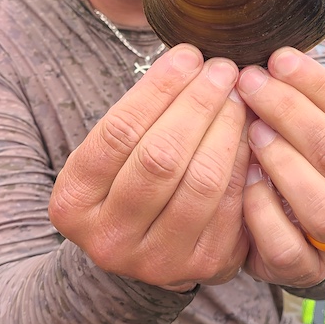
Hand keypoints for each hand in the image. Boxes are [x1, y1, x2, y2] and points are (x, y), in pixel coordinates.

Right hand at [48, 45, 250, 290]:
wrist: (142, 251)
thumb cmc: (127, 182)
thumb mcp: (112, 154)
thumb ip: (141, 115)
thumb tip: (191, 60)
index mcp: (73, 203)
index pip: (119, 132)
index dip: (159, 88)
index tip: (189, 56)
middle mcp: (108, 239)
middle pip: (161, 157)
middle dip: (198, 104)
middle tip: (222, 70)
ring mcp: (156, 261)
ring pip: (201, 181)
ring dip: (226, 129)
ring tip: (238, 97)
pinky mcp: (203, 267)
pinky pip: (231, 205)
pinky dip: (244, 162)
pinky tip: (251, 134)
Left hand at [237, 48, 324, 288]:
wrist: (302, 234)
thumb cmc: (307, 161)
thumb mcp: (320, 121)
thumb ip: (318, 81)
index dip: (318, 85)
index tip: (277, 57)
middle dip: (291, 112)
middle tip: (250, 83)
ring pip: (324, 208)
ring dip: (283, 163)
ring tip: (250, 130)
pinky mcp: (307, 272)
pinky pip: (288, 248)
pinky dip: (263, 212)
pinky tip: (242, 179)